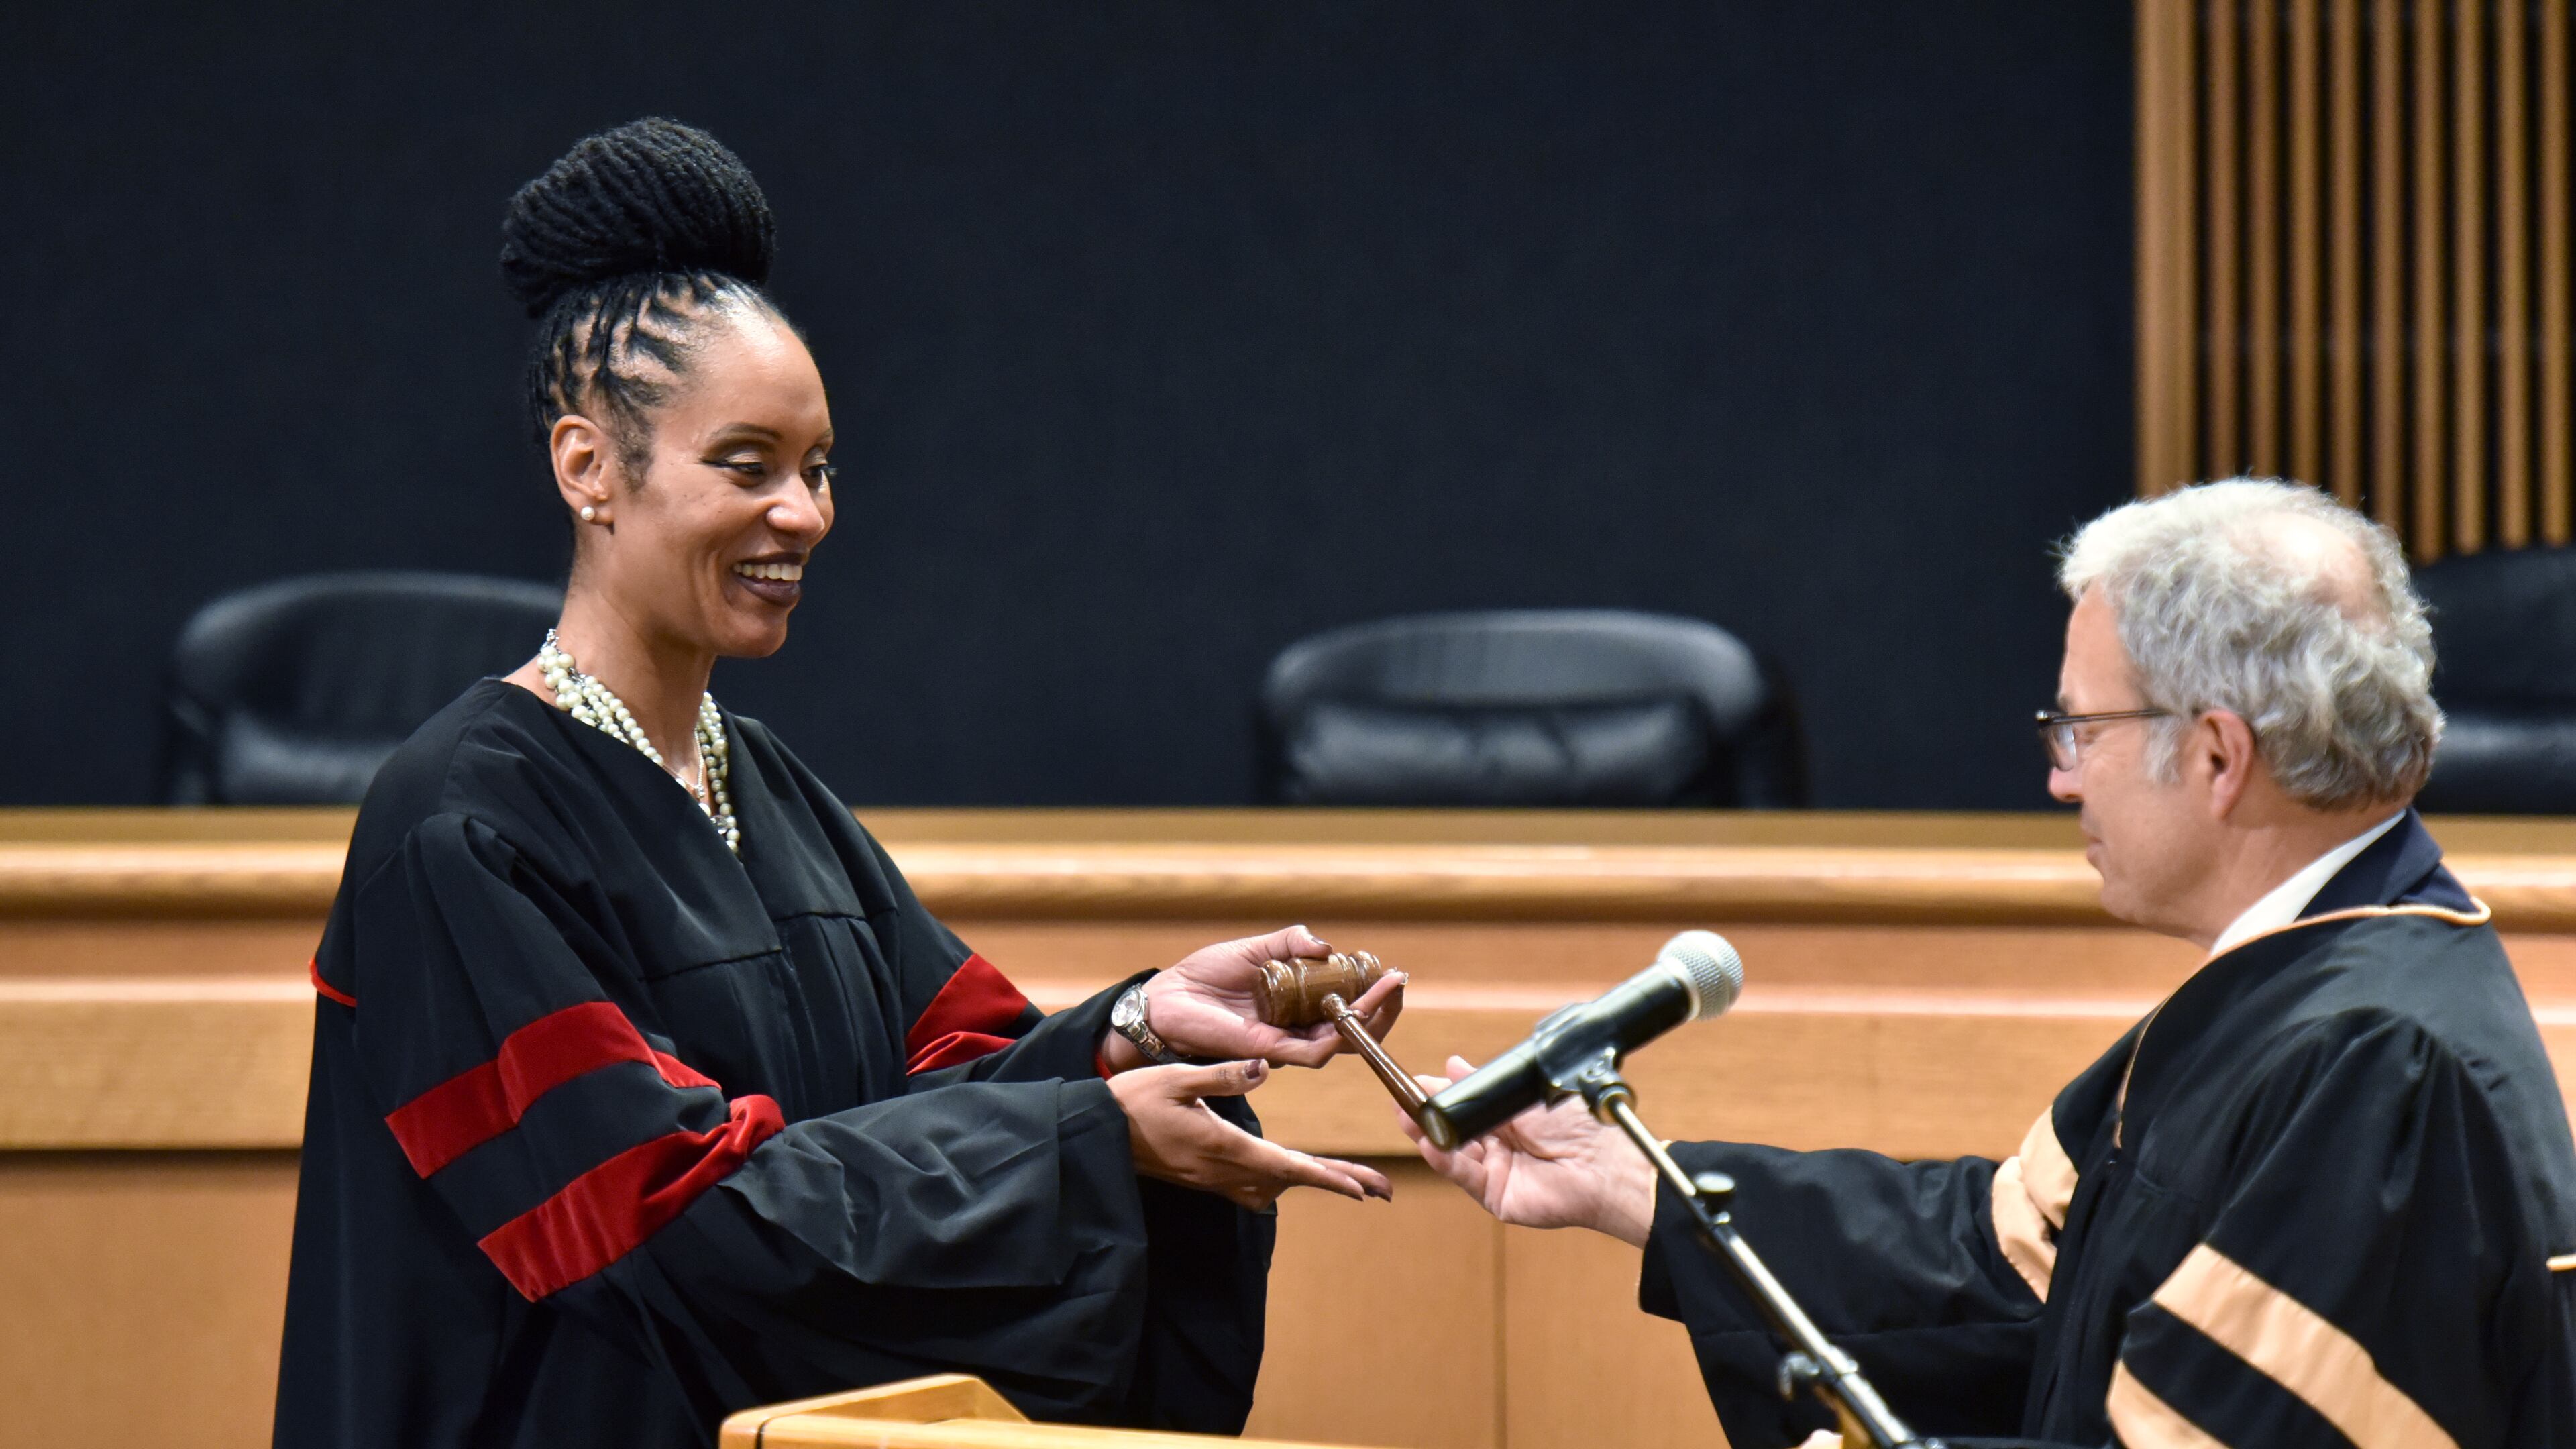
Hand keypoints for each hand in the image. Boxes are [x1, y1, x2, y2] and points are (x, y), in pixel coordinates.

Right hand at [1110, 1059, 1393, 1209]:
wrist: (1097, 1135)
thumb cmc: (1134, 1102)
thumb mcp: (1177, 1077)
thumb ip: (1223, 1075)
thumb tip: (1263, 1066)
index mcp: (1224, 1147)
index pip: (1287, 1167)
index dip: (1328, 1178)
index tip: (1364, 1189)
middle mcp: (1224, 1171)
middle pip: (1292, 1182)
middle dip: (1338, 1183)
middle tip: (1382, 1190)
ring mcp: (1215, 1180)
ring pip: (1275, 1188)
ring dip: (1311, 1182)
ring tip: (1351, 1178)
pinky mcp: (1206, 1178)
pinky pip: (1254, 1186)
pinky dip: (1282, 1179)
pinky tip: (1291, 1171)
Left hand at [1117, 925, 1406, 1069]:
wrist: (1167, 997)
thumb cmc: (1206, 976)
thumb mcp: (1255, 949)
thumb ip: (1290, 943)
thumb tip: (1326, 945)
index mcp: (1295, 1006)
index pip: (1346, 1007)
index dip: (1371, 994)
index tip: (1391, 972)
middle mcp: (1295, 1029)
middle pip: (1352, 1030)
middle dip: (1381, 1010)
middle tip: (1399, 984)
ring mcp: (1284, 1044)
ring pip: (1340, 1043)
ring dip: (1368, 1020)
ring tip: (1386, 992)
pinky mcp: (1268, 1052)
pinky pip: (1312, 1052)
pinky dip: (1336, 1037)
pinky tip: (1353, 1013)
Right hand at [1397, 1055, 1657, 1246]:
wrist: (1606, 1165)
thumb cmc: (1581, 1127)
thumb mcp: (1527, 1094)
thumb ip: (1488, 1085)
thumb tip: (1453, 1064)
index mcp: (1509, 1120)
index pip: (1466, 1107)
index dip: (1441, 1096)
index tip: (1415, 1083)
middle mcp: (1500, 1146)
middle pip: (1454, 1131)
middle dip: (1426, 1115)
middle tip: (1401, 1100)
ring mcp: (1497, 1172)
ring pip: (1453, 1154)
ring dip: (1427, 1137)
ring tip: (1405, 1117)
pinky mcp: (1496, 1196)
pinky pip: (1464, 1176)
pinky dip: (1443, 1160)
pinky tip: (1428, 1145)